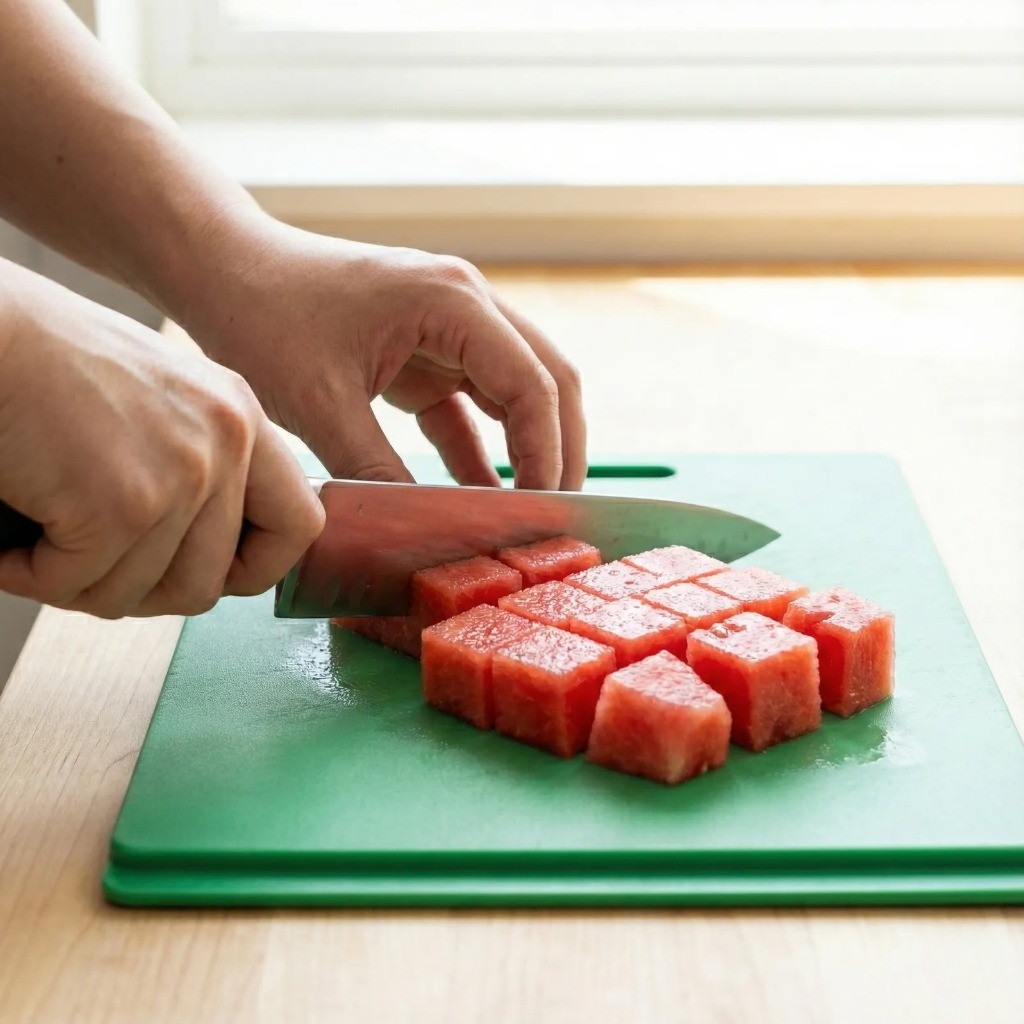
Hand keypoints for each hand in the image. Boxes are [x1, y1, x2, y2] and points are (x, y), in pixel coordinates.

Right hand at [0, 261, 323, 617]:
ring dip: (84, 584)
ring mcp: (181, 473)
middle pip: (210, 582)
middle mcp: (227, 441)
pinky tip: (14, 543)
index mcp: (241, 415)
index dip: (255, 569)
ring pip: (143, 594)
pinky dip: (35, 577)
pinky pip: (81, 586)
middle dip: (144, 592)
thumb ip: (200, 462)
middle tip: (92, 566)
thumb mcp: (160, 399)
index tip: (211, 575)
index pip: (301, 525)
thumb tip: (213, 556)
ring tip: (45, 542)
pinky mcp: (122, 504)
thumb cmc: (47, 361)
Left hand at [179, 220, 585, 490]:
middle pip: (548, 381)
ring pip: (519, 393)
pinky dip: (480, 453)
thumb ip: (376, 471)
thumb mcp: (319, 404)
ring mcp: (450, 328)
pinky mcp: (426, 354)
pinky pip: (471, 408)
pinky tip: (478, 500)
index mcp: (452, 302)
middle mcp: (466, 306)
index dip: (546, 455)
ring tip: (527, 516)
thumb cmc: (264, 315)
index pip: (533, 385)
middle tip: (555, 518)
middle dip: (558, 451)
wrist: (223, 271)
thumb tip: (422, 533)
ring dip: (528, 450)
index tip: (540, 515)